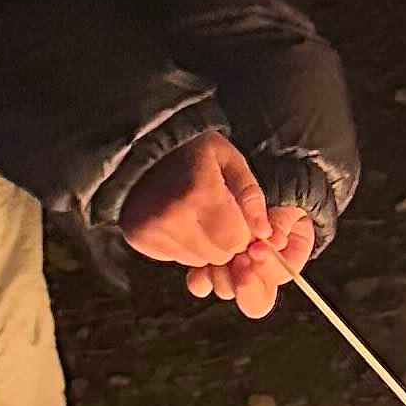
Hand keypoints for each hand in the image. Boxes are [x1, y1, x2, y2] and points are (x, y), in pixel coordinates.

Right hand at [121, 138, 312, 316]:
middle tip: (217, 215)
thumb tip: (265, 233)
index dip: (244, 232)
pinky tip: (179, 221)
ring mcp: (153, 231)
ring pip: (197, 260)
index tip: (238, 217)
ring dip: (205, 245)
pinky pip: (175, 258)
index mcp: (201, 194)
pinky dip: (183, 245)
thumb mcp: (229, 159)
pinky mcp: (139, 239)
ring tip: (197, 216)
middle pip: (218, 256)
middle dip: (226, 241)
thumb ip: (250, 195)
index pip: (236, 241)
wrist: (139, 144)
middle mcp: (174, 218)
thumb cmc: (191, 149)